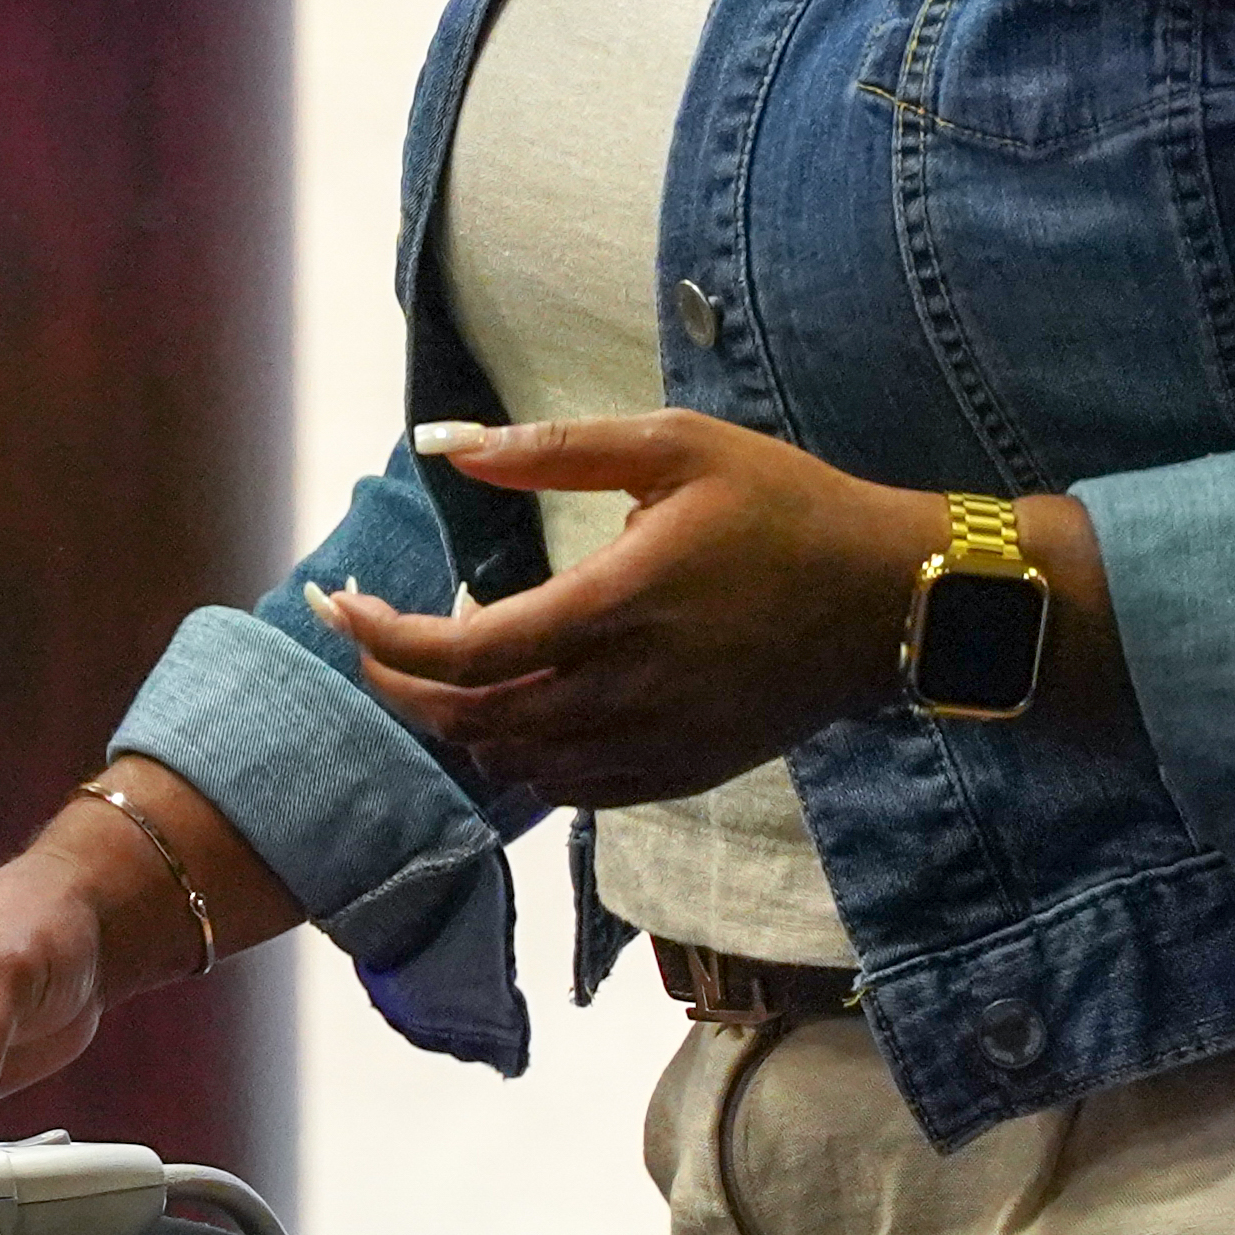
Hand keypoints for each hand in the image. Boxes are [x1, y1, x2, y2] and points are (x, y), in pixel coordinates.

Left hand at [317, 413, 945, 809]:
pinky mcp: (684, 770)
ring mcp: (659, 741)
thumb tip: (449, 445)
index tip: (339, 608)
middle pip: (474, 719)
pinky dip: (521, 758)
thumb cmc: (785, 506)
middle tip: (369, 641)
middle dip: (400, 684)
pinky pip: (572, 790)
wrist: (894, 598)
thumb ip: (555, 452)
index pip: (468, 650)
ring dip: (460, 722)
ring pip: (515, 762)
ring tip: (441, 666)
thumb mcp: (675, 446)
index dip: (386, 639)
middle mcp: (631, 689)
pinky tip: (516, 710)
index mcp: (618, 604)